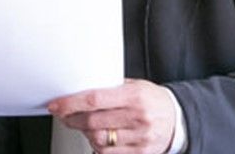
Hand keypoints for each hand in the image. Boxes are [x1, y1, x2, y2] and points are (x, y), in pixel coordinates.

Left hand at [46, 79, 176, 153]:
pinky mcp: (141, 153)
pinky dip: (98, 147)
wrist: (178, 118)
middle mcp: (138, 118)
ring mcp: (140, 138)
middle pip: (93, 122)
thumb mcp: (134, 86)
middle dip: (72, 119)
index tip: (56, 105)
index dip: (71, 103)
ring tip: (82, 126)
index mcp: (134, 96)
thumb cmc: (152, 99)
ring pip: (99, 140)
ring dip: (84, 134)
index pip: (94, 99)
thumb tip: (79, 88)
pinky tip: (96, 138)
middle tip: (64, 115)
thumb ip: (110, 87)